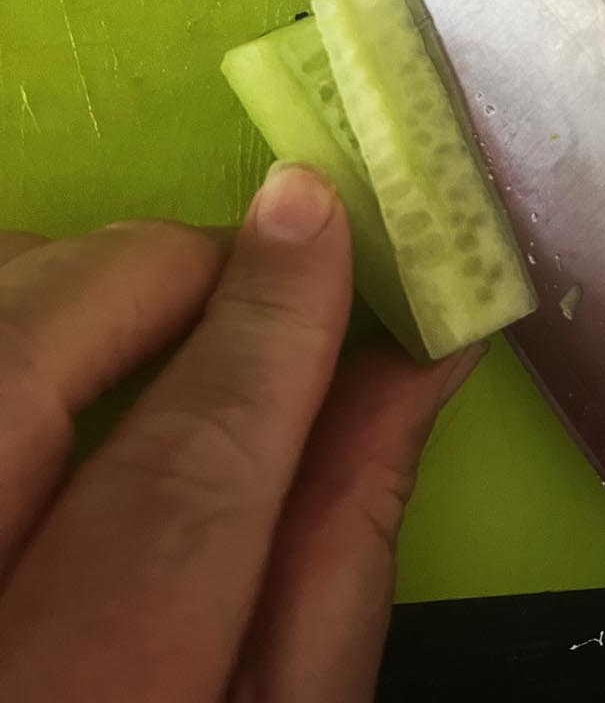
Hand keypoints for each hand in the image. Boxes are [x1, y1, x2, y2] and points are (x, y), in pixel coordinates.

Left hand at [0, 162, 485, 702]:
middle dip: (153, 272)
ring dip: (57, 284)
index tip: (317, 211)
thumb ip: (342, 544)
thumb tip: (412, 363)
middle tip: (244, 265)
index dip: (268, 322)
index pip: (187, 470)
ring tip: (147, 315)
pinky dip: (3, 314)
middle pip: (22, 368)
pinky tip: (51, 357)